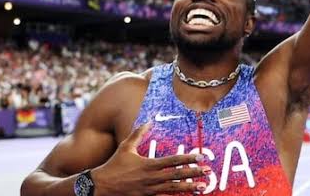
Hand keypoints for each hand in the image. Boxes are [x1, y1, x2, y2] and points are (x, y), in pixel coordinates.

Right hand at [91, 123, 210, 195]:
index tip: (200, 156)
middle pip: (177, 175)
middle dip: (193, 173)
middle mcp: (151, 178)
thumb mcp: (125, 147)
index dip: (187, 158)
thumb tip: (149, 120)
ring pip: (173, 189)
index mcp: (148, 164)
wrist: (102, 186)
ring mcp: (150, 190)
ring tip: (202, 187)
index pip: (172, 161)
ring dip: (189, 187)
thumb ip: (138, 133)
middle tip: (207, 171)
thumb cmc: (114, 165)